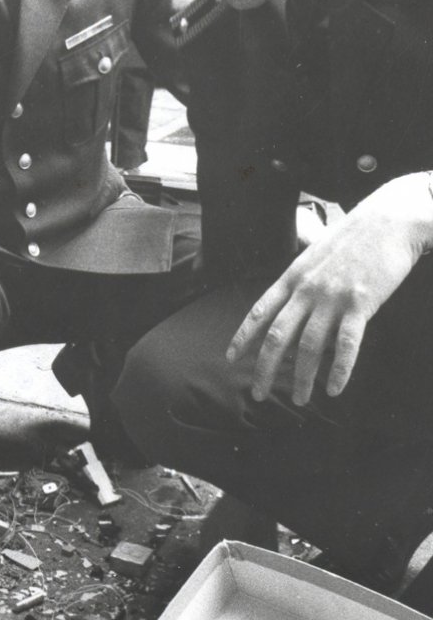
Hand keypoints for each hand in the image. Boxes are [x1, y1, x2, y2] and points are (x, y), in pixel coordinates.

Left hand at [227, 173, 432, 403]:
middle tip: (256, 394)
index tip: (230, 358)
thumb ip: (302, 280)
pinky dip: (338, 371)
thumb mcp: (316, 254)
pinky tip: (334, 389)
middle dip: (263, 369)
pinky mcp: (360, 303)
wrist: (389, 219)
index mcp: (292, 277)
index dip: (242, 338)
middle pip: (276, 337)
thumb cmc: (355, 237)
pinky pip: (346, 345)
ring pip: (308, 347)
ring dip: (301, 378)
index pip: (258, 312)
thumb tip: (294, 305)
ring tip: (299, 399)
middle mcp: (306, 289)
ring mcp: (332, 297)